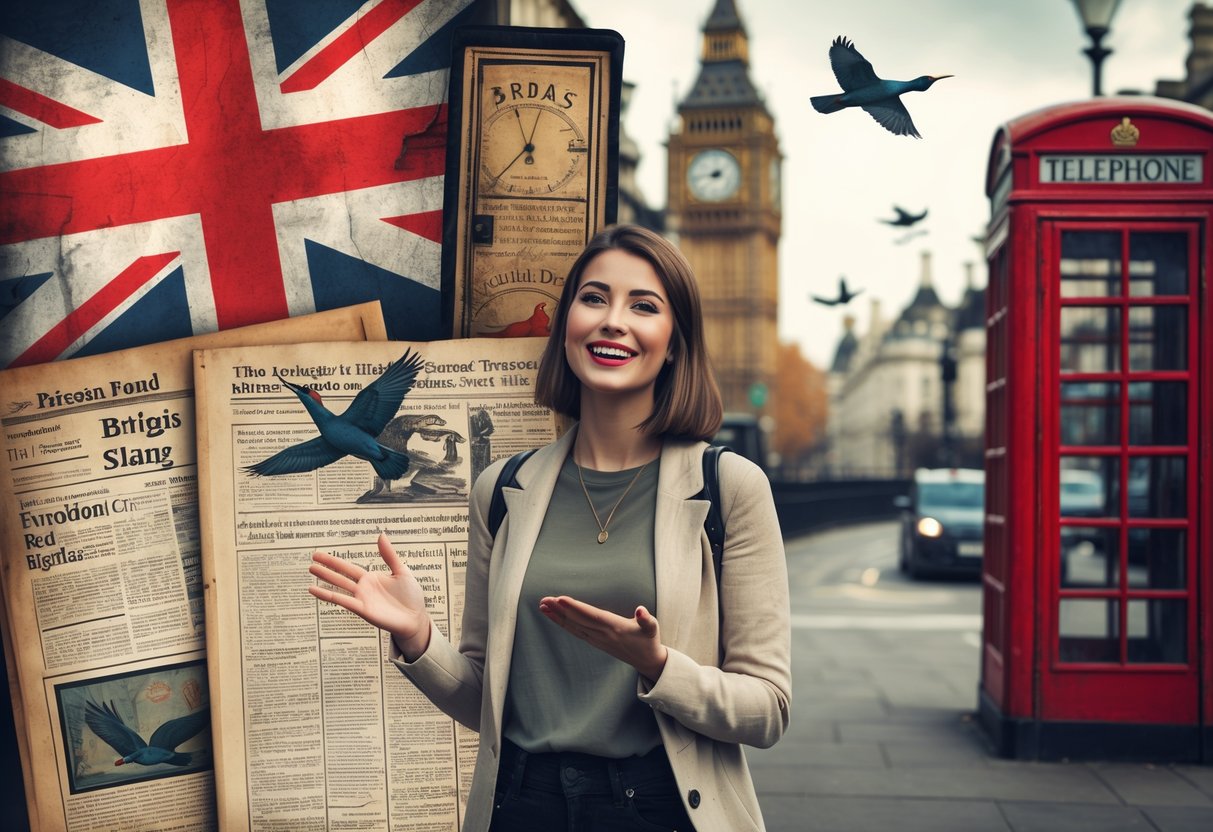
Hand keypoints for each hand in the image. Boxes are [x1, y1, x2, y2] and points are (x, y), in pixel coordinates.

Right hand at [309, 533, 431, 658]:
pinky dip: (328, 595)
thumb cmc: (411, 596)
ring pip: (339, 586)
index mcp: (371, 578)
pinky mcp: (362, 609)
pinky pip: (342, 601)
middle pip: (340, 576)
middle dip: (326, 568)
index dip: (334, 561)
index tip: (320, 555)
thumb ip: (389, 555)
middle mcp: (363, 588)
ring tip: (310, 570)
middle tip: (310, 560)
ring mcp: (361, 599)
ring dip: (325, 579)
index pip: (348, 567)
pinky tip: (315, 590)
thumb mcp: (401, 571)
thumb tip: (381, 534)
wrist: (416, 618)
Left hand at [538, 596, 668, 681]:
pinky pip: (575, 631)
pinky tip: (554, 616)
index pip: (590, 615)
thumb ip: (646, 619)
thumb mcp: (652, 628)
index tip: (560, 599)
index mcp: (614, 627)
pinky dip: (563, 623)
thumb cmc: (649, 640)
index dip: (575, 607)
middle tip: (544, 600)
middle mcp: (602, 634)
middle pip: (577, 620)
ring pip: (573, 627)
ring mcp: (596, 639)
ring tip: (543, 606)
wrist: (646, 661)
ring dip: (557, 617)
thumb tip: (641, 610)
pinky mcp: (594, 642)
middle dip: (560, 610)